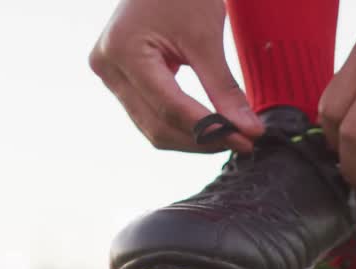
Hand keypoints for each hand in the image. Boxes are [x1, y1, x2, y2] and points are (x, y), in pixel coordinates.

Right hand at [89, 0, 261, 152]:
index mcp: (123, 51)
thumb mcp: (205, 38)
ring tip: (230, 137)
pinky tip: (210, 127)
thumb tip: (248, 130)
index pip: (170, 107)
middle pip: (157, 125)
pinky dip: (181, 125)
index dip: (210, 129)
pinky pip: (150, 114)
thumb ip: (224, 88)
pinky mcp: (121, 79)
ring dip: (192, 139)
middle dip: (202, 140)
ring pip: (152, 127)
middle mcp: (108, 67)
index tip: (245, 141)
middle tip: (242, 144)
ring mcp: (111, 74)